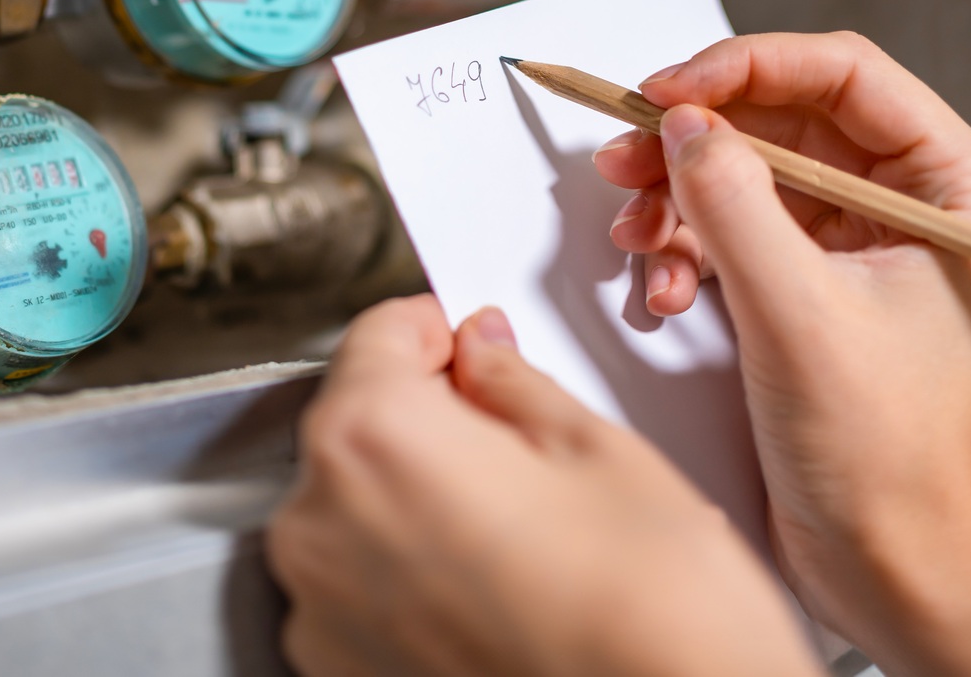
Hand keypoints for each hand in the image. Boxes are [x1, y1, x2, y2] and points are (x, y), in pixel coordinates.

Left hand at [266, 294, 818, 676]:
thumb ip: (513, 380)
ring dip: (418, 500)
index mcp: (372, 439)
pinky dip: (411, 577)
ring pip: (359, 508)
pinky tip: (496, 592)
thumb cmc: (651, 618)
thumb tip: (481, 351)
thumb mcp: (598, 450)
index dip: (440, 328)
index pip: (379, 332)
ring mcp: (321, 610)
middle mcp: (319, 524)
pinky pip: (361, 588)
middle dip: (430, 418)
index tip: (473, 341)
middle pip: (360, 423)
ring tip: (521, 535)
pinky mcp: (339, 672)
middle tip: (519, 445)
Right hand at [592, 32, 970, 674]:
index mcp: (958, 189)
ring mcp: (855, 240)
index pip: (845, 74)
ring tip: (638, 234)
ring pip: (745, 168)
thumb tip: (683, 122)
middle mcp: (911, 202)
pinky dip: (685, 246)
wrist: (878, 562)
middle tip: (626, 153)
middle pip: (782, 115)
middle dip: (695, 138)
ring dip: (678, 196)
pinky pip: (730, 223)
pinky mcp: (807, 278)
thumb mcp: (798, 312)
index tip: (671, 90)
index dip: (746, 67)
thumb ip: (734, 202)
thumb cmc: (885, 458)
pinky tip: (666, 286)